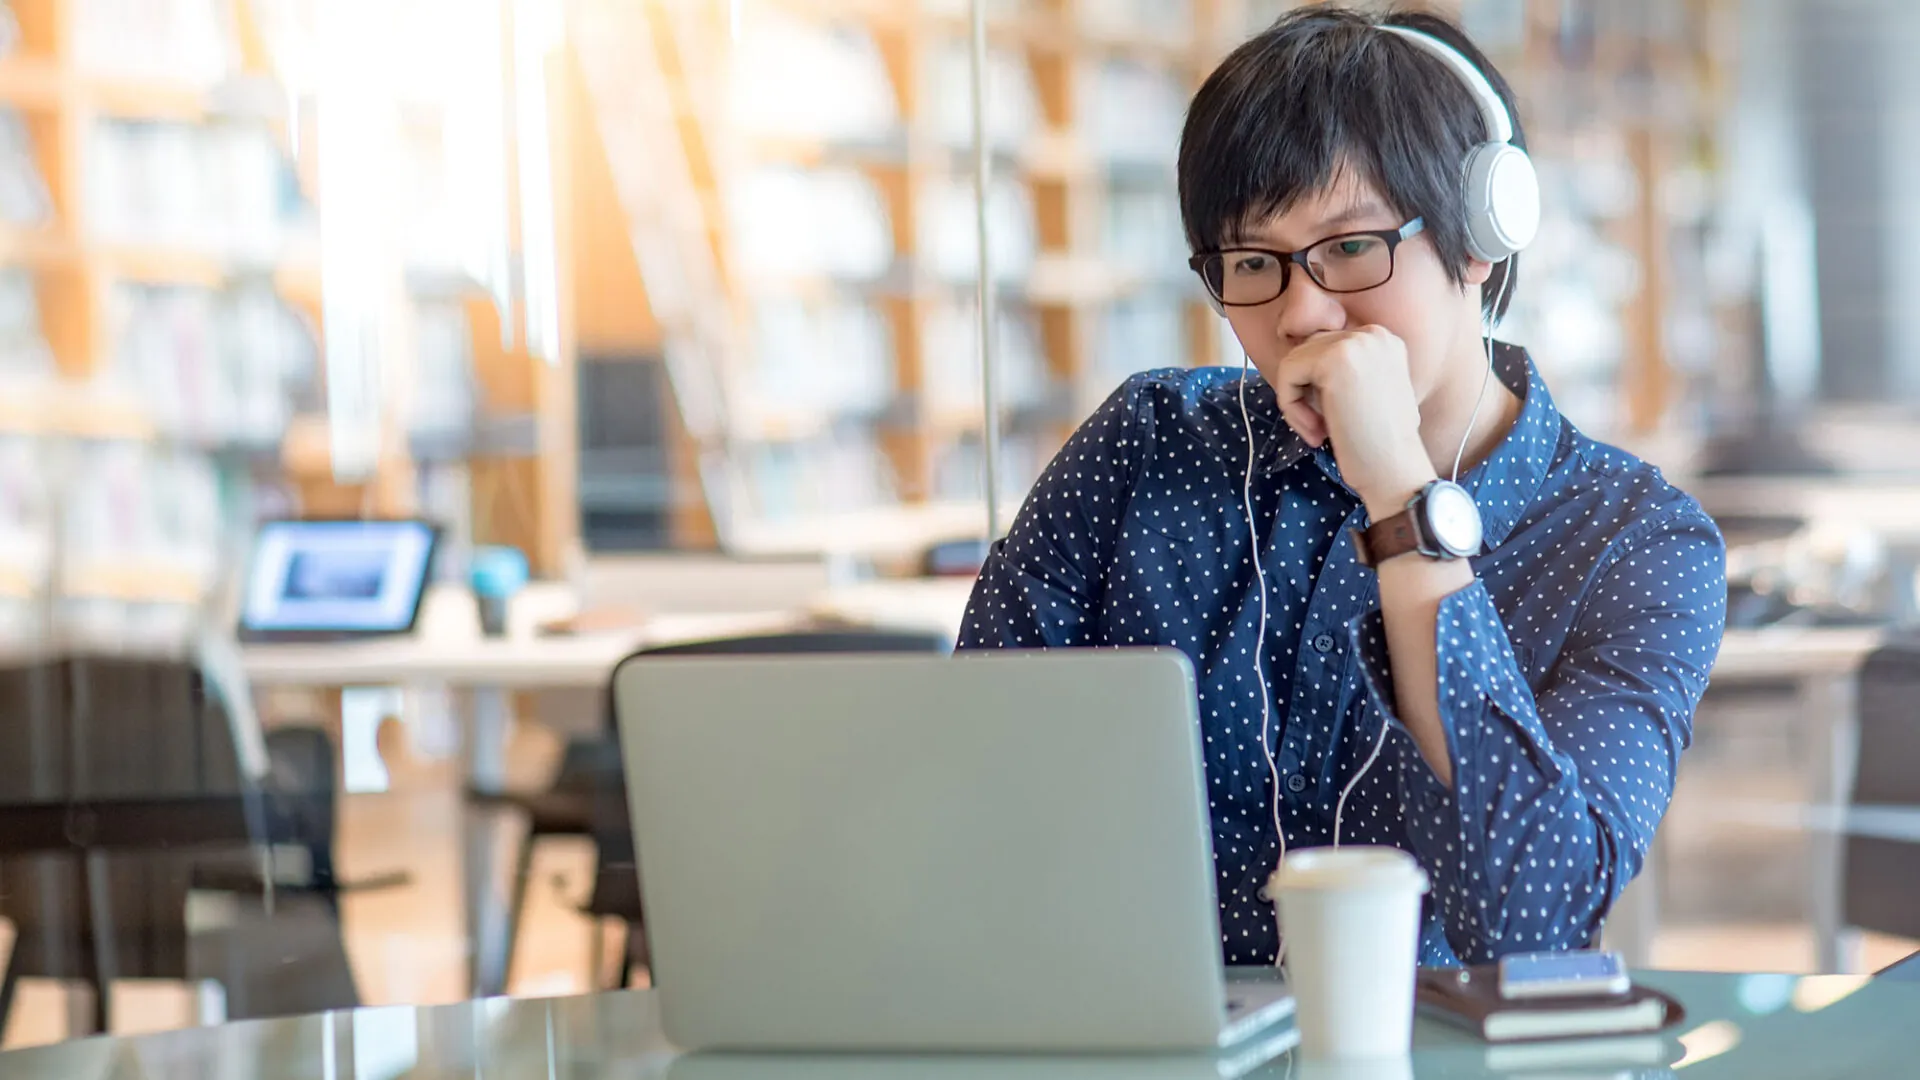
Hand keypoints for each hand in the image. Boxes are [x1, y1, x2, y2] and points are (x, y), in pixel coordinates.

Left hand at [1269, 325, 1436, 514]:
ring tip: (1317, 432)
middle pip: (1308, 351)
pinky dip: (1290, 406)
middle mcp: (1373, 333)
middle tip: (1320, 430)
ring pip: (1294, 362)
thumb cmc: (1377, 444)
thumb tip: (1294, 358)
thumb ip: (1339, 370)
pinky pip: (1287, 373)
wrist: (1394, 470)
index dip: (1316, 386)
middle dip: (1304, 392)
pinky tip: (1314, 431)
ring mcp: (1355, 342)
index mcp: (1383, 340)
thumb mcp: (1365, 392)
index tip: (1328, 419)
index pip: (1325, 348)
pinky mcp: (1333, 359)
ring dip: (1296, 402)